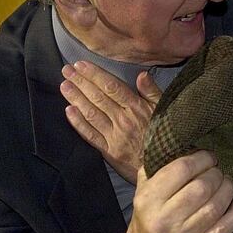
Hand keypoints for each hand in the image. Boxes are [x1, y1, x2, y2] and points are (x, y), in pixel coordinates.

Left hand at [60, 61, 161, 182]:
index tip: (80, 65)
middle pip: (98, 97)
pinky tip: (68, 111)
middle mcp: (124, 120)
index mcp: (137, 108)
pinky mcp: (109, 152)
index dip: (94, 74)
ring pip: (91, 113)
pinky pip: (90, 135)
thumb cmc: (167, 137)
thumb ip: (152, 92)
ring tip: (64, 86)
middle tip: (66, 70)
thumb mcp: (166, 110)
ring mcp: (115, 136)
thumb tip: (142, 74)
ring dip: (76, 98)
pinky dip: (78, 123)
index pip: (112, 86)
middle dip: (80, 82)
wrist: (167, 167)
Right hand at [114, 151, 232, 232]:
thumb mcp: (143, 187)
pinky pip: (224, 229)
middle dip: (215, 174)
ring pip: (215, 207)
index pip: (182, 170)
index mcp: (149, 199)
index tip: (208, 157)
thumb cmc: (148, 213)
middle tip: (217, 171)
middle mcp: (165, 219)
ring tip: (227, 182)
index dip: (201, 158)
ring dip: (227, 189)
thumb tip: (182, 141)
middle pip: (202, 188)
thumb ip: (158, 165)